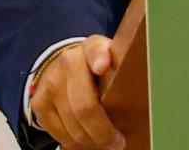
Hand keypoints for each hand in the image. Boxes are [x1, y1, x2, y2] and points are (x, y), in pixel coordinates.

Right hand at [32, 34, 124, 149]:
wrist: (62, 66)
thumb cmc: (96, 70)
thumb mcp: (113, 62)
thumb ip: (123, 74)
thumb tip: (149, 99)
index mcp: (93, 47)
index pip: (95, 50)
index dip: (99, 57)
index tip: (103, 66)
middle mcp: (68, 61)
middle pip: (84, 105)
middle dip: (103, 131)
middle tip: (117, 142)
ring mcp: (51, 82)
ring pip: (73, 125)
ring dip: (91, 140)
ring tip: (104, 142)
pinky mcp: (39, 102)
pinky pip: (59, 133)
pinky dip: (75, 142)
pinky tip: (86, 140)